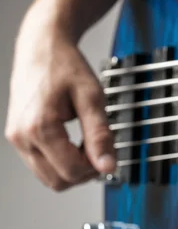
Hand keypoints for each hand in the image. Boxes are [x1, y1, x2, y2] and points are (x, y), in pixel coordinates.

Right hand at [4, 8, 115, 190]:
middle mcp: (22, 136)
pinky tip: (74, 144)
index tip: (110, 154)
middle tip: (101, 151)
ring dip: (72, 170)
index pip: (71, 171)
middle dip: (84, 172)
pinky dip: (61, 162)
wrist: (42, 47)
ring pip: (48, 178)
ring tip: (88, 145)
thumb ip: (100, 135)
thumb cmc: (65, 66)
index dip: (96, 168)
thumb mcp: (92, 98)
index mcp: (39, 126)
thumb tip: (108, 166)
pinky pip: (41, 165)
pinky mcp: (18, 137)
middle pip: (58, 181)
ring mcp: (17, 138)